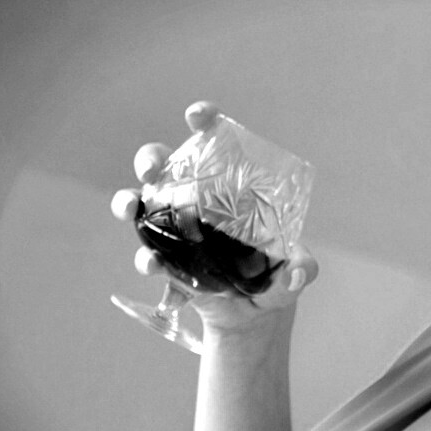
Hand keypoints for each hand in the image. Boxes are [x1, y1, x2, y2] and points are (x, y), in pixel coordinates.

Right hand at [110, 101, 318, 332]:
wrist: (257, 314)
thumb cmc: (278, 275)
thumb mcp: (296, 270)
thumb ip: (302, 268)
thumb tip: (298, 273)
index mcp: (229, 184)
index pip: (213, 140)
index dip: (203, 119)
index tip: (198, 116)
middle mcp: (195, 199)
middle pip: (163, 164)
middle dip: (150, 158)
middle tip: (151, 169)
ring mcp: (174, 229)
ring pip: (139, 204)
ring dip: (128, 201)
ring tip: (130, 209)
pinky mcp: (165, 262)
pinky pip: (147, 254)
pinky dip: (146, 259)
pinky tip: (153, 265)